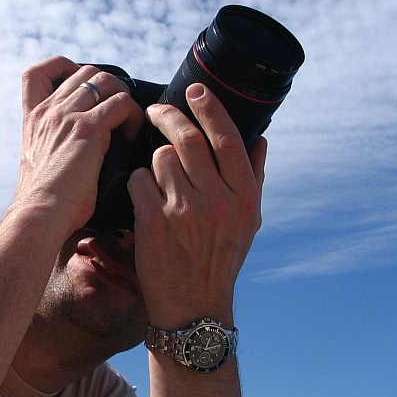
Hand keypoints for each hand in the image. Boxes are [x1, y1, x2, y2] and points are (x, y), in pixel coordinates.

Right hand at [13, 56, 143, 237]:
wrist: (39, 215)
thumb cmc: (43, 203)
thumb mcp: (38, 165)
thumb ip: (52, 148)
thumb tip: (71, 155)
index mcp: (33, 119)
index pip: (37, 73)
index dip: (62, 67)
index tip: (81, 83)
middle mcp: (48, 112)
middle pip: (84, 71)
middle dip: (107, 86)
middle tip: (118, 113)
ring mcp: (67, 117)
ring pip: (105, 81)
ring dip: (123, 97)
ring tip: (128, 122)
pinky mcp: (88, 129)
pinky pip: (122, 103)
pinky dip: (134, 115)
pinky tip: (134, 135)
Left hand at [127, 83, 266, 327]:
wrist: (192, 306)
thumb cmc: (220, 260)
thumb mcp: (249, 223)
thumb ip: (253, 179)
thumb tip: (259, 138)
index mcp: (244, 198)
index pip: (227, 139)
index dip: (209, 108)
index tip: (196, 90)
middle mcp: (217, 201)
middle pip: (188, 139)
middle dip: (168, 117)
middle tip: (155, 111)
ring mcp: (183, 211)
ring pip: (160, 157)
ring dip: (154, 161)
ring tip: (157, 178)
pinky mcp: (152, 222)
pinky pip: (138, 180)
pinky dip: (138, 183)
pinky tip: (143, 197)